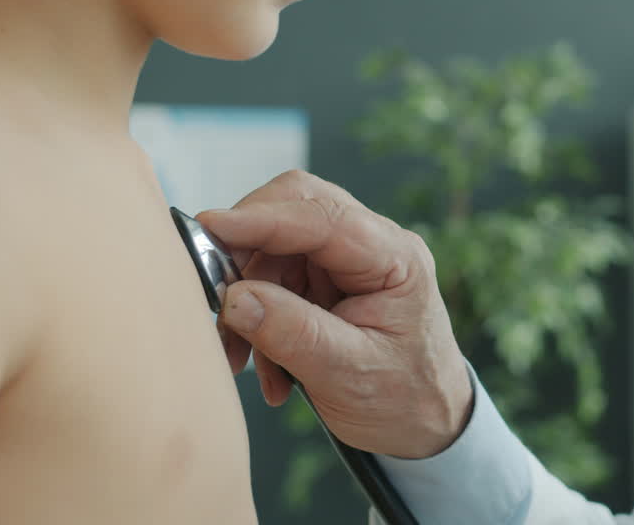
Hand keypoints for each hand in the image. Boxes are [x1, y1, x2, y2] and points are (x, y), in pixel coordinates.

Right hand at [197, 170, 473, 458]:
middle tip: (217, 296)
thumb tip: (234, 298)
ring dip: (248, 298)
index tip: (207, 228)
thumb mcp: (347, 373)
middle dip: (246, 249)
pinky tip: (267, 366)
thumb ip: (292, 334)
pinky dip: (259, 316)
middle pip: (295, 208)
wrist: (426, 425)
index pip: (322, 218)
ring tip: (244, 359)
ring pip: (277, 246)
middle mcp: (376, 245)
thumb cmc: (403, 399)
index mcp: (396, 258)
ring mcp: (352, 259)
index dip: (261, 219)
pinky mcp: (330, 279)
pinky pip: (276, 277)